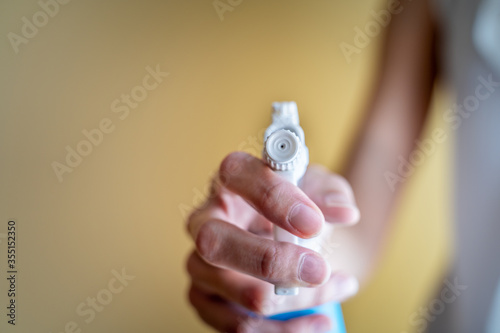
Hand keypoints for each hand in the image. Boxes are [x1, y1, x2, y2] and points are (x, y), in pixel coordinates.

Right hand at [186, 152, 359, 331]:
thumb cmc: (301, 211)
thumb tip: (344, 213)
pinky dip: (284, 330)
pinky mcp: (206, 300)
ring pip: (230, 289)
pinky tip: (317, 321)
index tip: (313, 222)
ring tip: (335, 289)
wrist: (293, 242)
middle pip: (213, 241)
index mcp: (231, 183)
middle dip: (269, 261)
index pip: (234, 174)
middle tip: (318, 270)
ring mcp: (200, 264)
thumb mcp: (320, 192)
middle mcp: (206, 221)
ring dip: (291, 300)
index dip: (272, 196)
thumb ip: (330, 195)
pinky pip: (237, 326)